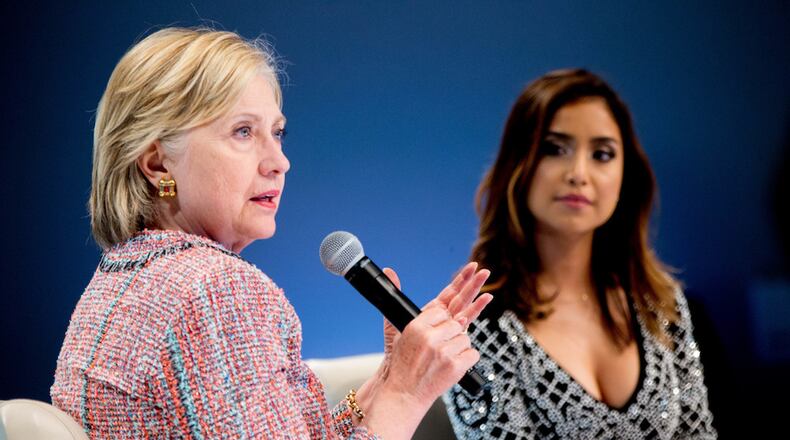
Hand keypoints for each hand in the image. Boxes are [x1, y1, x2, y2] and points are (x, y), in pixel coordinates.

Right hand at [355, 263, 490, 438]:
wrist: (402, 394)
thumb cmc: (400, 363)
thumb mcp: (395, 329)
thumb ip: (398, 300)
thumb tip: (389, 270)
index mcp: (417, 325)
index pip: (444, 304)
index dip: (460, 286)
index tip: (474, 270)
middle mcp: (431, 335)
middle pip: (457, 318)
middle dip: (466, 309)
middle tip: (484, 272)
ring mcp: (444, 351)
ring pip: (466, 336)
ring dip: (459, 346)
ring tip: (443, 358)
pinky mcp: (455, 366)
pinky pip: (473, 353)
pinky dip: (466, 360)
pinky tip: (454, 365)